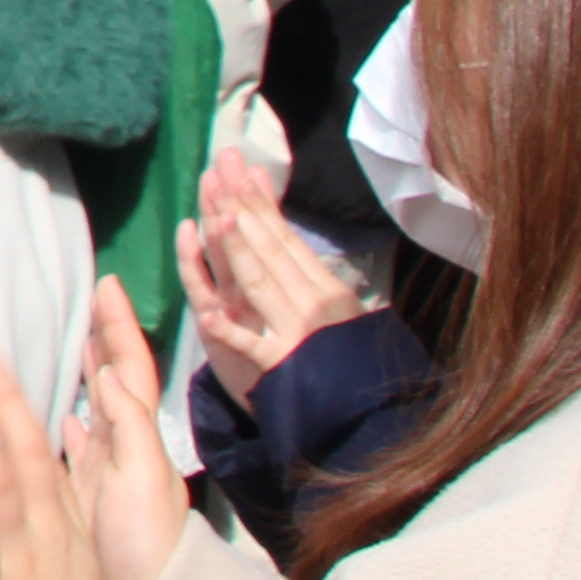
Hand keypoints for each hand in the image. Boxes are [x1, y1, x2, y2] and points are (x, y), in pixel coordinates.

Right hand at [65, 275, 185, 579]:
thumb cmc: (152, 551)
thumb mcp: (146, 484)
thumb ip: (129, 428)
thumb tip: (106, 371)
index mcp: (140, 440)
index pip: (129, 369)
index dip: (120, 327)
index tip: (108, 284)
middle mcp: (125, 450)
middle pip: (113, 381)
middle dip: (103, 337)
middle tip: (89, 298)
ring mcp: (106, 474)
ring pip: (92, 409)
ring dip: (82, 373)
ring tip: (72, 342)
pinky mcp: (86, 500)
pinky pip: (73, 448)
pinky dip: (64, 423)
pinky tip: (53, 416)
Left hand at [177, 152, 359, 406]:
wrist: (372, 411)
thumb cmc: (350, 360)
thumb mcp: (338, 312)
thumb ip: (314, 277)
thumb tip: (294, 240)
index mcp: (323, 287)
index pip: (285, 238)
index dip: (261, 204)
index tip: (242, 170)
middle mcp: (309, 302)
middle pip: (267, 248)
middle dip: (241, 208)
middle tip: (220, 168)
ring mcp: (293, 331)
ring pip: (259, 285)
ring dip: (238, 252)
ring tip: (220, 220)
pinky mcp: (280, 367)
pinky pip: (252, 348)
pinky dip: (231, 333)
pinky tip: (208, 316)